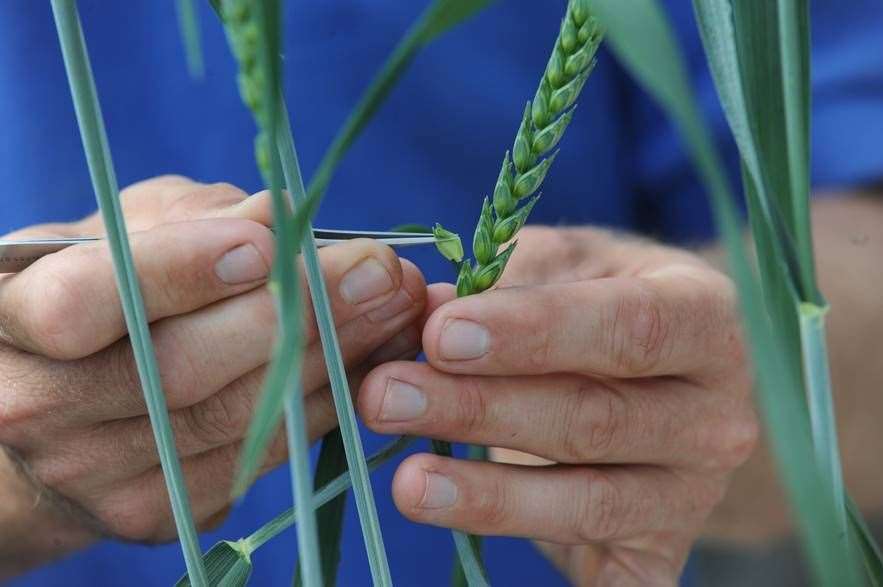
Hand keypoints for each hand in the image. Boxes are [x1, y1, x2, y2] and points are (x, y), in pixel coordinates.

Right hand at [0, 176, 425, 577]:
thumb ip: (190, 222)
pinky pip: (257, 457)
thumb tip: (283, 215)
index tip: (266, 242)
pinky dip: (322, 405)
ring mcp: (98, 475)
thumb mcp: (119, 236)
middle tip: (378, 270)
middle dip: (293, 314)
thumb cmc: (94, 296)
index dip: (179, 273)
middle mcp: (42, 410)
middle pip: (178, 372)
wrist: (57, 411)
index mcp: (12, 322)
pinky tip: (369, 360)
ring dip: (329, 359)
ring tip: (397, 306)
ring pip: (233, 420)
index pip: (83, 304)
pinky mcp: (155, 511)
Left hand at [357, 226, 756, 585]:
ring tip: (407, 482)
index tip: (440, 333)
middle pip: (594, 419)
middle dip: (481, 410)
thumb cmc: (607, 301)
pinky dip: (549, 575)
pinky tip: (475, 547)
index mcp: (705, 318)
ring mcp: (692, 492)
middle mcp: (714, 413)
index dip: (532, 332)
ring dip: (489, 494)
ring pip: (587, 501)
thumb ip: (508, 279)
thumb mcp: (574, 263)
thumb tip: (426, 313)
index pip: (626, 326)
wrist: (673, 378)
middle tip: (386, 396)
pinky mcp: (661, 550)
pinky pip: (610, 582)